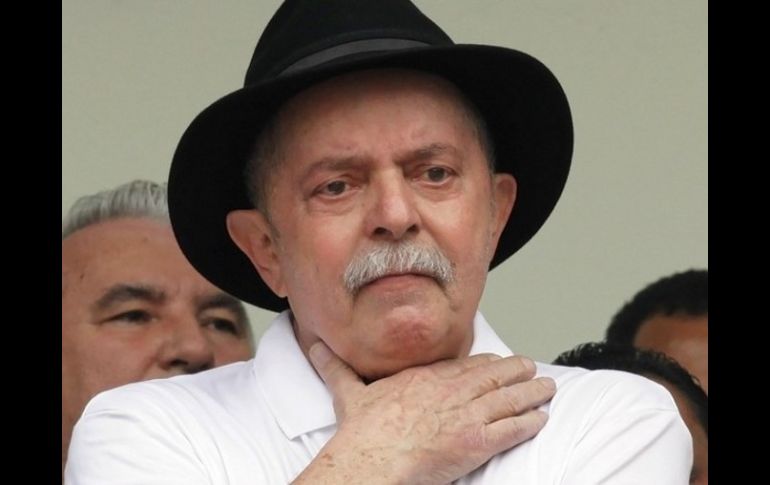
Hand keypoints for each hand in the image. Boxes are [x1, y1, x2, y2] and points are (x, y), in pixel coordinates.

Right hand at [293, 342, 555, 483]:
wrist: (374, 455)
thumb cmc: (363, 430)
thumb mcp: (348, 391)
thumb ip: (335, 366)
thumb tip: (313, 346)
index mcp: (426, 377)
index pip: (465, 364)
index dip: (486, 364)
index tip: (497, 362)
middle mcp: (451, 390)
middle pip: (493, 375)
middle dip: (516, 372)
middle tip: (530, 368)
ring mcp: (467, 414)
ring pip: (509, 398)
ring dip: (531, 393)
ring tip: (546, 388)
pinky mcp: (477, 441)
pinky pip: (512, 428)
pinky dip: (530, 422)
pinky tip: (541, 418)